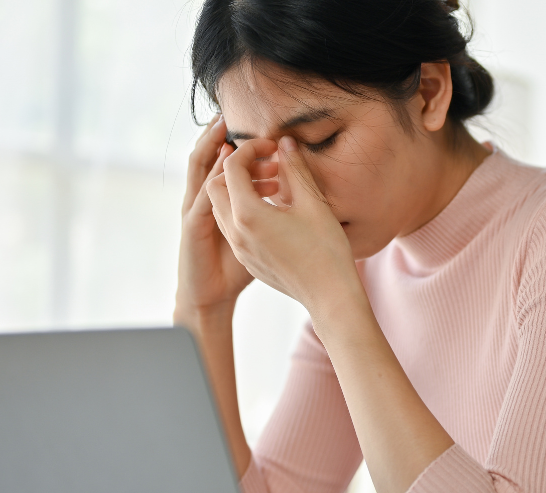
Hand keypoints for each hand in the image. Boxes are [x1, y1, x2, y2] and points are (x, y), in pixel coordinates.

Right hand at [174, 115, 269, 326]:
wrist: (210, 299)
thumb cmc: (237, 270)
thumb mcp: (264, 232)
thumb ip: (275, 205)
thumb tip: (291, 181)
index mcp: (225, 203)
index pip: (231, 166)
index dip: (248, 150)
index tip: (270, 141)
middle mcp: (207, 204)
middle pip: (208, 162)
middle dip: (217, 138)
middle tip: (232, 120)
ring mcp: (196, 215)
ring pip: (200, 174)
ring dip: (212, 151)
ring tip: (225, 132)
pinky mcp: (191, 228)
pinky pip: (200, 197)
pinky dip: (212, 178)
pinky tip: (222, 164)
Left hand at [206, 136, 362, 316]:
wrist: (329, 296)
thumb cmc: (326, 251)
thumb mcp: (313, 204)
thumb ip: (296, 169)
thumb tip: (286, 143)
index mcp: (248, 214)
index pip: (233, 167)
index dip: (250, 149)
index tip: (272, 147)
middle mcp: (236, 232)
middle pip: (216, 186)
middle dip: (236, 169)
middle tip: (266, 165)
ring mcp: (240, 249)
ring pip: (221, 208)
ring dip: (238, 191)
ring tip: (272, 187)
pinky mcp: (248, 260)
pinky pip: (233, 228)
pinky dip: (243, 211)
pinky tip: (273, 212)